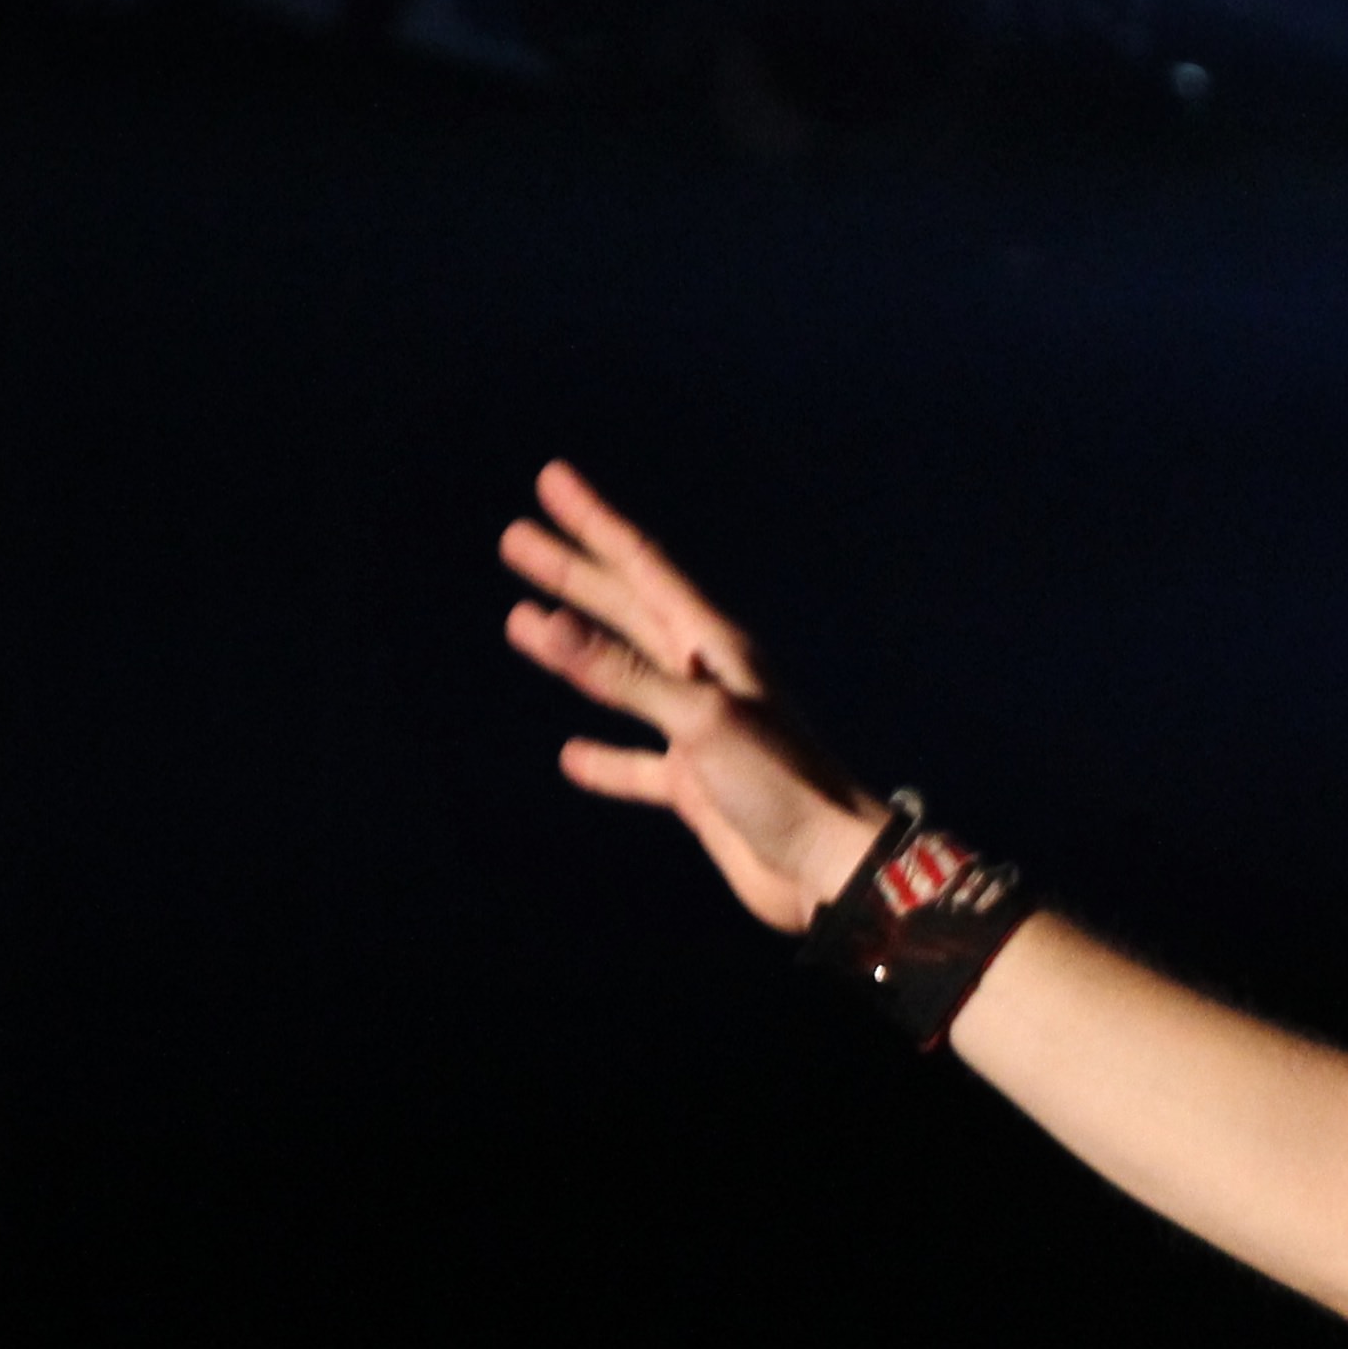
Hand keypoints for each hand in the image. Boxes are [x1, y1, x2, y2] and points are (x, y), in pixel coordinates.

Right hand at [501, 460, 888, 928]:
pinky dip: (605, 758)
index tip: (551, 480)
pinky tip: (572, 755)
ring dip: (574, 652)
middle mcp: (706, 678)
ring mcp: (699, 731)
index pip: (642, 567)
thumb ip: (622, 674)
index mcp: (714, 647)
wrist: (832, 868)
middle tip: (515, 538)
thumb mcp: (699, 719)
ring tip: (522, 623)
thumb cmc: (782, 785)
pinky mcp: (696, 785)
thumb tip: (544, 624)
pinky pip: (638, 765)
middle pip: (626, 609)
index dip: (594, 523)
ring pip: (623, 678)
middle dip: (572, 572)